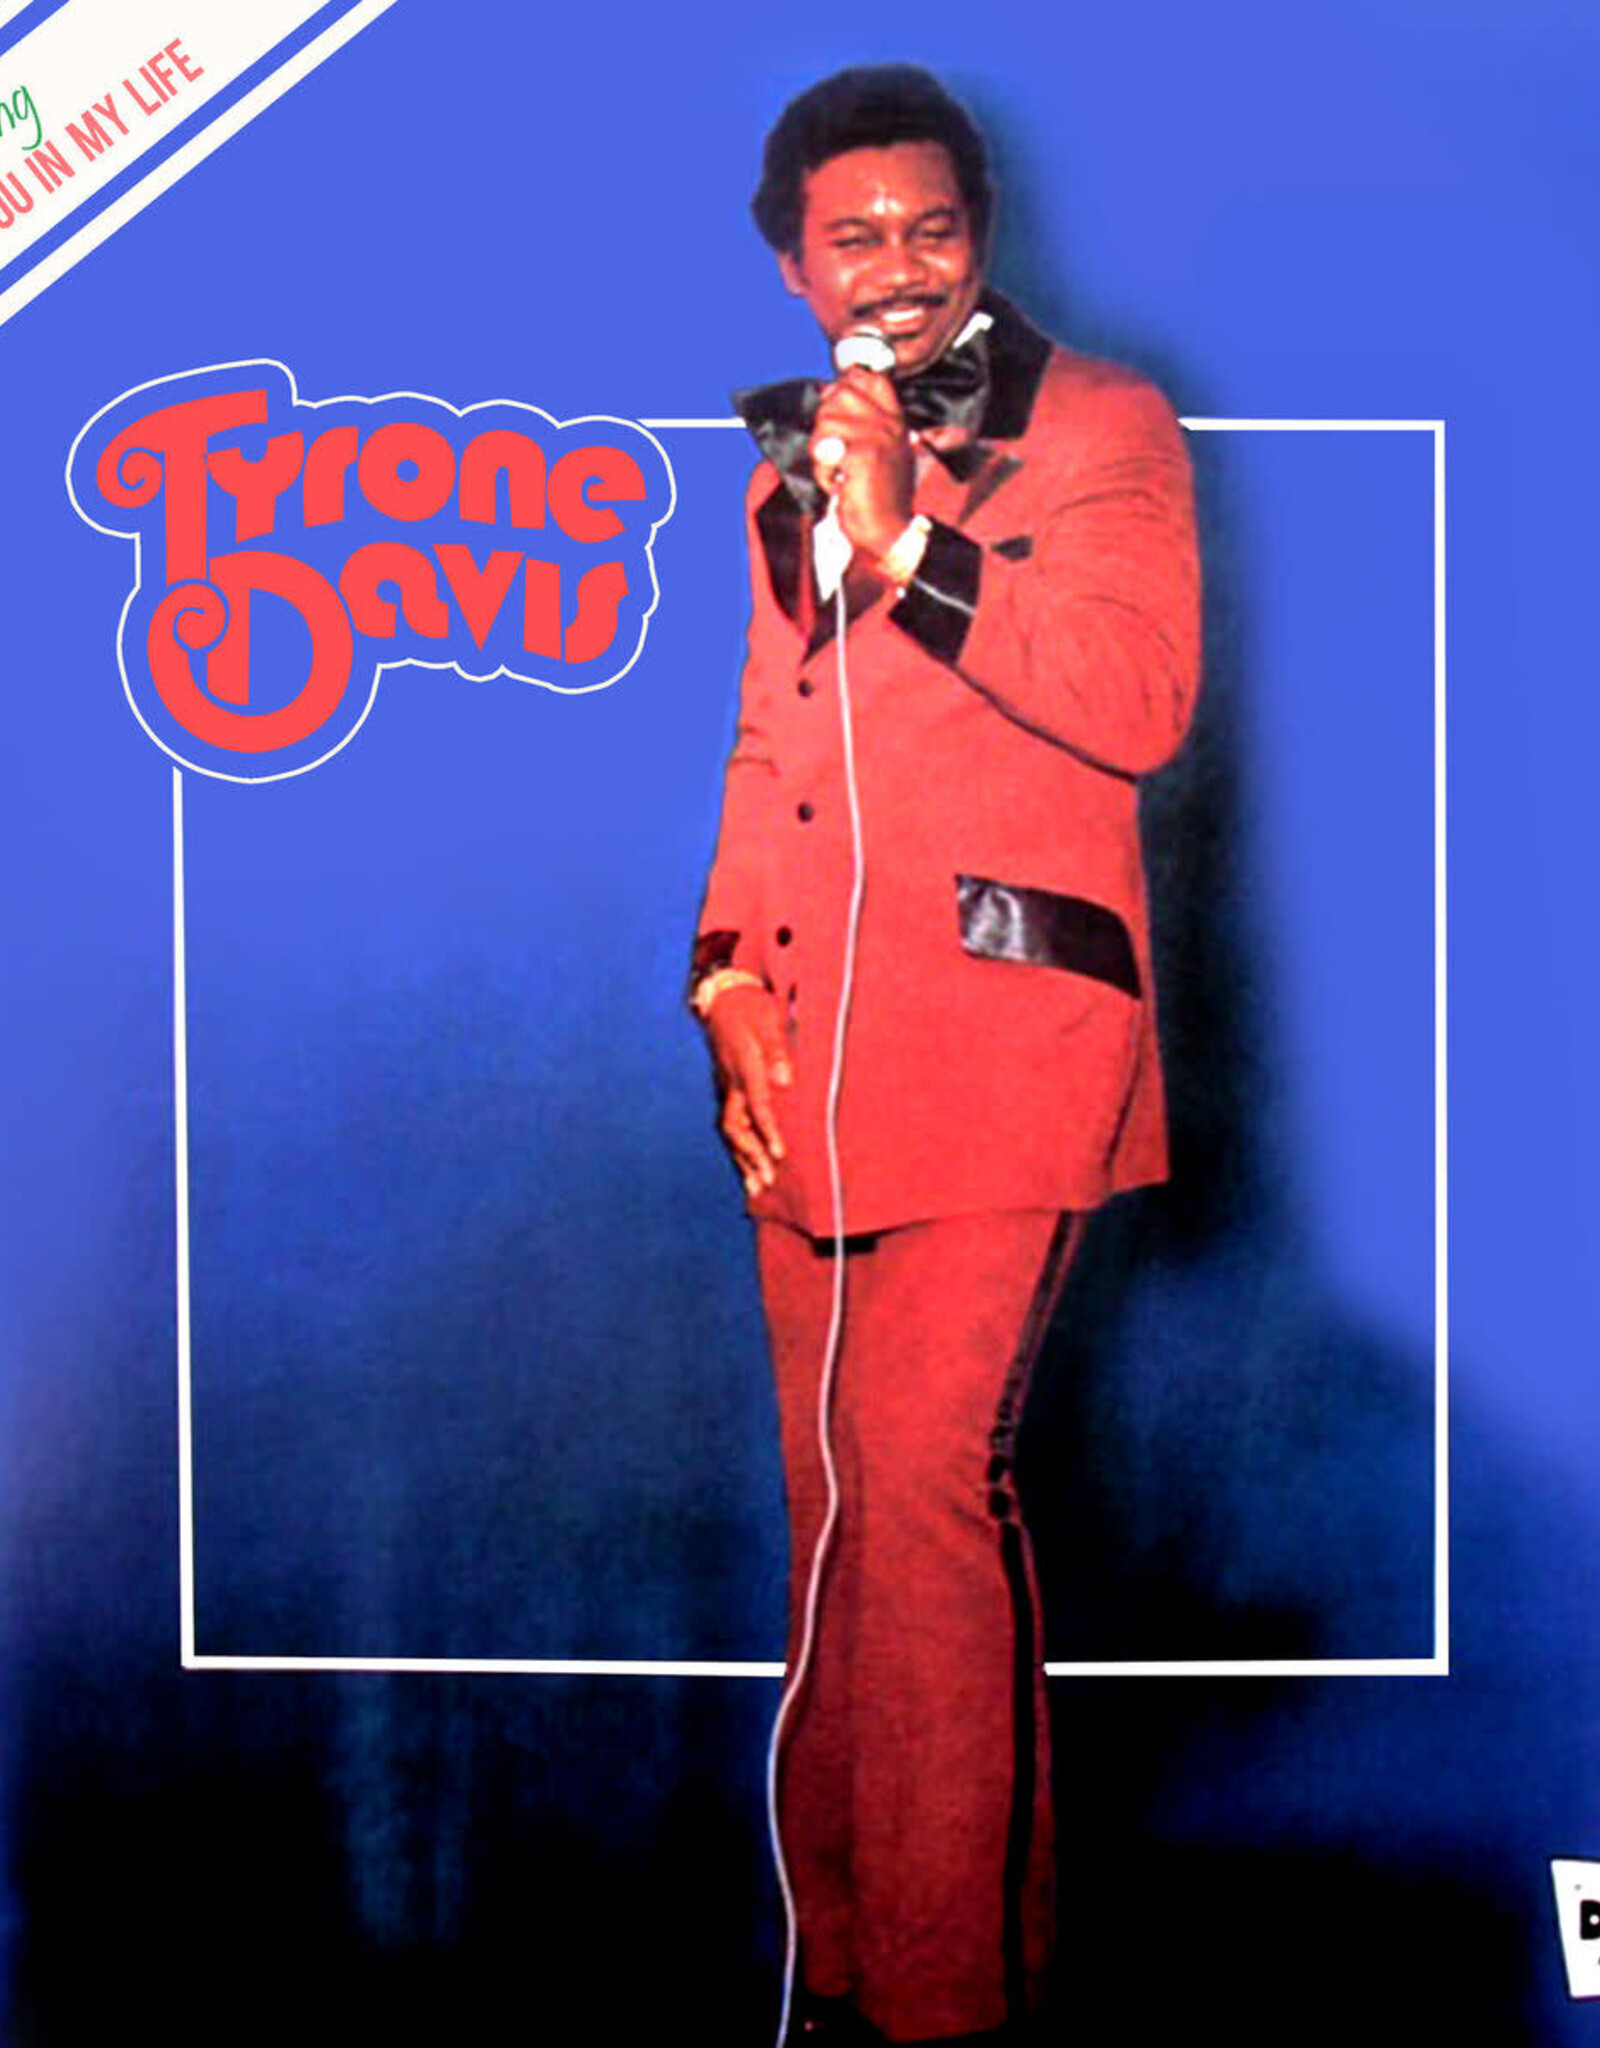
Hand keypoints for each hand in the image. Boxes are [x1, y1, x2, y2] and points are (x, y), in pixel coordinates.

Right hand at [704, 982, 791, 1196]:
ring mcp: (724, 1088)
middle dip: (751, 1156)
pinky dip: (737, 1150)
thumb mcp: (768, 1021)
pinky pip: (729, 1126)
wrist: (722, 999)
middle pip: (735, 1128)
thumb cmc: (751, 1008)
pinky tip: (747, 1169)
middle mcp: (730, 1082)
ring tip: (756, 1189)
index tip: (781, 1154)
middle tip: (768, 1182)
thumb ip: (778, 1050)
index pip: (756, 1104)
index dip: (768, 1131)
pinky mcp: (725, 1092)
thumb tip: (785, 1080)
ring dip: (742, 1160)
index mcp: (744, 1066)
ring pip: (729, 1132)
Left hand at [810, 366, 914, 562]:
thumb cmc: (877, 497)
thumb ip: (861, 421)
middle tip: (838, 453)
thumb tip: (829, 392)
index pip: (866, 377)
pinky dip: (824, 472)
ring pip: (827, 421)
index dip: (843, 388)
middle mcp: (889, 422)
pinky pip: (825, 450)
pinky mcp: (864, 454)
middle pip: (840, 393)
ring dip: (823, 453)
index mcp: (894, 418)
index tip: (837, 417)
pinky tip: (839, 484)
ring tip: (840, 473)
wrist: (889, 532)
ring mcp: (878, 436)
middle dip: (826, 423)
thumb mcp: (878, 451)